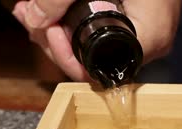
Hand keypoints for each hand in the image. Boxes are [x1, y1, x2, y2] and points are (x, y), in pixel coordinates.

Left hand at [12, 0, 181, 80]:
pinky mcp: (140, 25)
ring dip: (60, 29)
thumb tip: (33, 19)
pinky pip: (103, 34)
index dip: (64, 54)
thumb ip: (60, 0)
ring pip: (94, 48)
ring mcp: (145, 35)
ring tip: (33, 9)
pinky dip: (76, 23)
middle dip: (54, 40)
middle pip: (91, 61)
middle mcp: (150, 44)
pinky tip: (53, 10)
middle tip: (30, 16)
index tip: (47, 29)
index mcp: (148, 38)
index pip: (96, 69)